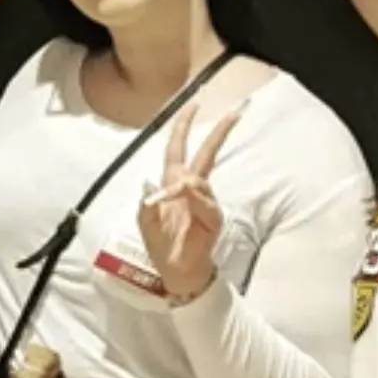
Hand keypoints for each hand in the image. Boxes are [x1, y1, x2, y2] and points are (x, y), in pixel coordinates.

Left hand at [137, 102, 242, 299]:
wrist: (176, 270)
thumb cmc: (161, 244)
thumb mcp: (145, 222)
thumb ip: (146, 203)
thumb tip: (150, 181)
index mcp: (172, 184)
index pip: (178, 149)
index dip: (183, 128)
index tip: (192, 107)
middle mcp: (190, 189)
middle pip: (205, 155)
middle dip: (217, 134)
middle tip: (232, 114)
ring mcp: (204, 203)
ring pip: (200, 180)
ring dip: (188, 183)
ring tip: (178, 190)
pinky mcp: (212, 218)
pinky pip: (205, 203)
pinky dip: (195, 199)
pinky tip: (188, 198)